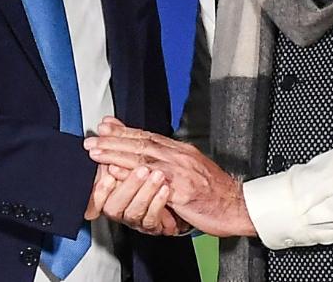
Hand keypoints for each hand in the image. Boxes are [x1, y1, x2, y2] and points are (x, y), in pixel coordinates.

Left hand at [84, 117, 255, 237]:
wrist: (238, 206)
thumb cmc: (216, 193)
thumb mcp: (193, 169)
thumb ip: (172, 162)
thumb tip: (150, 158)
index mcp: (182, 151)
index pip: (149, 136)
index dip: (125, 130)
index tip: (107, 126)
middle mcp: (181, 157)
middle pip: (142, 143)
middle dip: (115, 139)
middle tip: (94, 137)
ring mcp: (181, 173)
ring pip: (144, 157)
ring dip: (116, 153)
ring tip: (96, 151)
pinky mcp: (182, 192)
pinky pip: (152, 181)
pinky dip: (133, 174)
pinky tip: (118, 172)